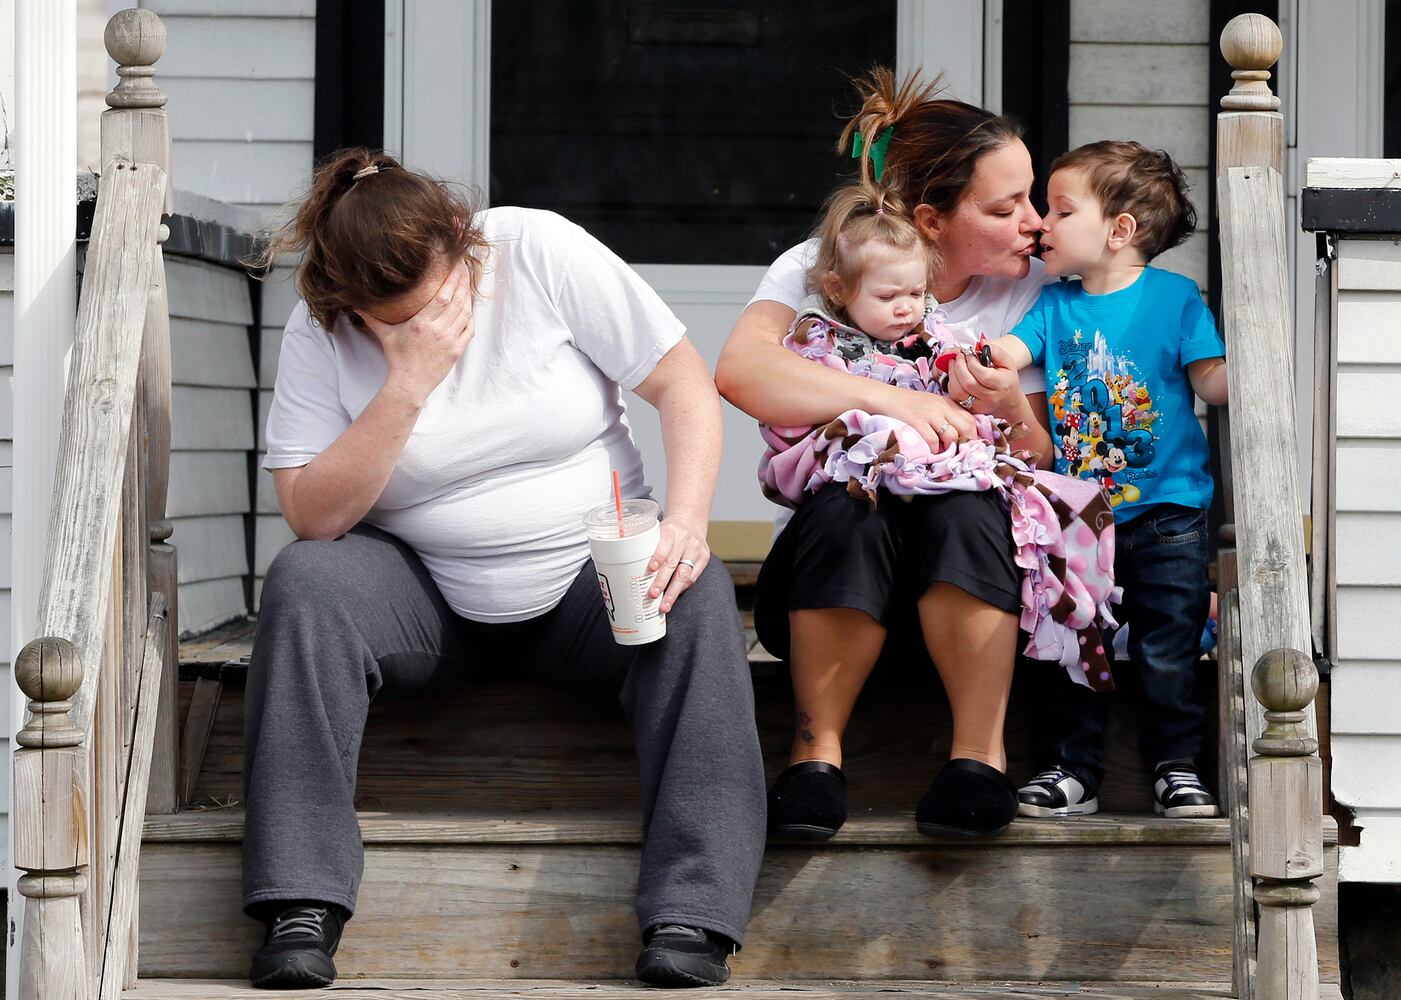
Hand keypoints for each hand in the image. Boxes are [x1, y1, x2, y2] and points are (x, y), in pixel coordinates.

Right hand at [360, 263, 475, 406]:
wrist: (410, 384)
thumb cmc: (397, 358)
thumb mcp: (384, 335)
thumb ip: (372, 317)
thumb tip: (354, 304)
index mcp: (421, 323)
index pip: (443, 296)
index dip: (452, 279)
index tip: (456, 265)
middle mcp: (438, 330)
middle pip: (457, 300)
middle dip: (463, 282)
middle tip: (465, 267)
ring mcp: (450, 340)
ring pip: (465, 313)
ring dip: (468, 296)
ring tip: (469, 282)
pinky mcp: (457, 350)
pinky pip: (470, 329)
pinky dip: (471, 315)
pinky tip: (470, 305)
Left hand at [646, 517, 710, 612]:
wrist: (690, 522)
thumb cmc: (669, 531)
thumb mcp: (658, 532)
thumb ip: (649, 547)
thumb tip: (632, 573)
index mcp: (671, 530)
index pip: (664, 544)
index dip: (658, 557)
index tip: (651, 569)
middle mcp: (685, 539)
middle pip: (673, 563)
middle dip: (662, 581)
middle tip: (652, 595)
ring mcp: (696, 548)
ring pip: (684, 573)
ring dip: (673, 591)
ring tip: (664, 605)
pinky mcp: (704, 557)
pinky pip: (693, 577)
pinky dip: (682, 588)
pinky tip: (674, 595)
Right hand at [882, 389, 976, 449]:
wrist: (885, 397)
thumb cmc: (906, 403)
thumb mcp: (931, 404)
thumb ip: (944, 414)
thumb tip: (957, 434)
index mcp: (947, 402)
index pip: (970, 419)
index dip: (973, 435)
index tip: (969, 445)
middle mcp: (942, 407)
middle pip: (966, 427)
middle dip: (966, 443)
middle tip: (959, 453)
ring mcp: (930, 414)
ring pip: (952, 435)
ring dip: (949, 448)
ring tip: (943, 453)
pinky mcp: (917, 422)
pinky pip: (933, 440)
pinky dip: (934, 450)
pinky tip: (931, 452)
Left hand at [946, 351, 1025, 418]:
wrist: (1008, 401)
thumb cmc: (1007, 380)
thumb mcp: (1008, 363)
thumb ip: (996, 351)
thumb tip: (981, 343)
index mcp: (1001, 385)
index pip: (982, 374)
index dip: (972, 363)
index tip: (969, 354)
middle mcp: (990, 397)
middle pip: (968, 383)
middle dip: (959, 367)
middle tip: (958, 356)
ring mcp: (979, 405)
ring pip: (959, 392)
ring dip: (952, 375)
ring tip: (954, 363)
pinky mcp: (970, 409)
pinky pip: (956, 397)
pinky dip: (952, 384)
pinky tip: (955, 375)